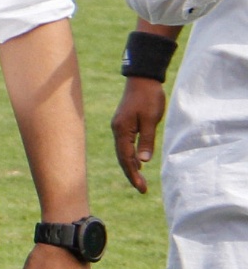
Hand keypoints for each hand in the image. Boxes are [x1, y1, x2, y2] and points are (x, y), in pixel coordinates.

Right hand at [110, 76, 166, 193]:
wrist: (142, 79)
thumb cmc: (148, 97)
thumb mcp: (151, 119)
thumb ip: (146, 140)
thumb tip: (144, 161)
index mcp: (122, 130)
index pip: (126, 158)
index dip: (133, 174)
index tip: (142, 188)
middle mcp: (117, 130)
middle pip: (121, 157)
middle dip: (131, 174)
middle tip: (142, 189)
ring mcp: (119, 127)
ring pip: (122, 152)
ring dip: (131, 166)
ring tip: (139, 179)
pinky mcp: (123, 124)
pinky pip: (124, 144)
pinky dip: (130, 156)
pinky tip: (137, 161)